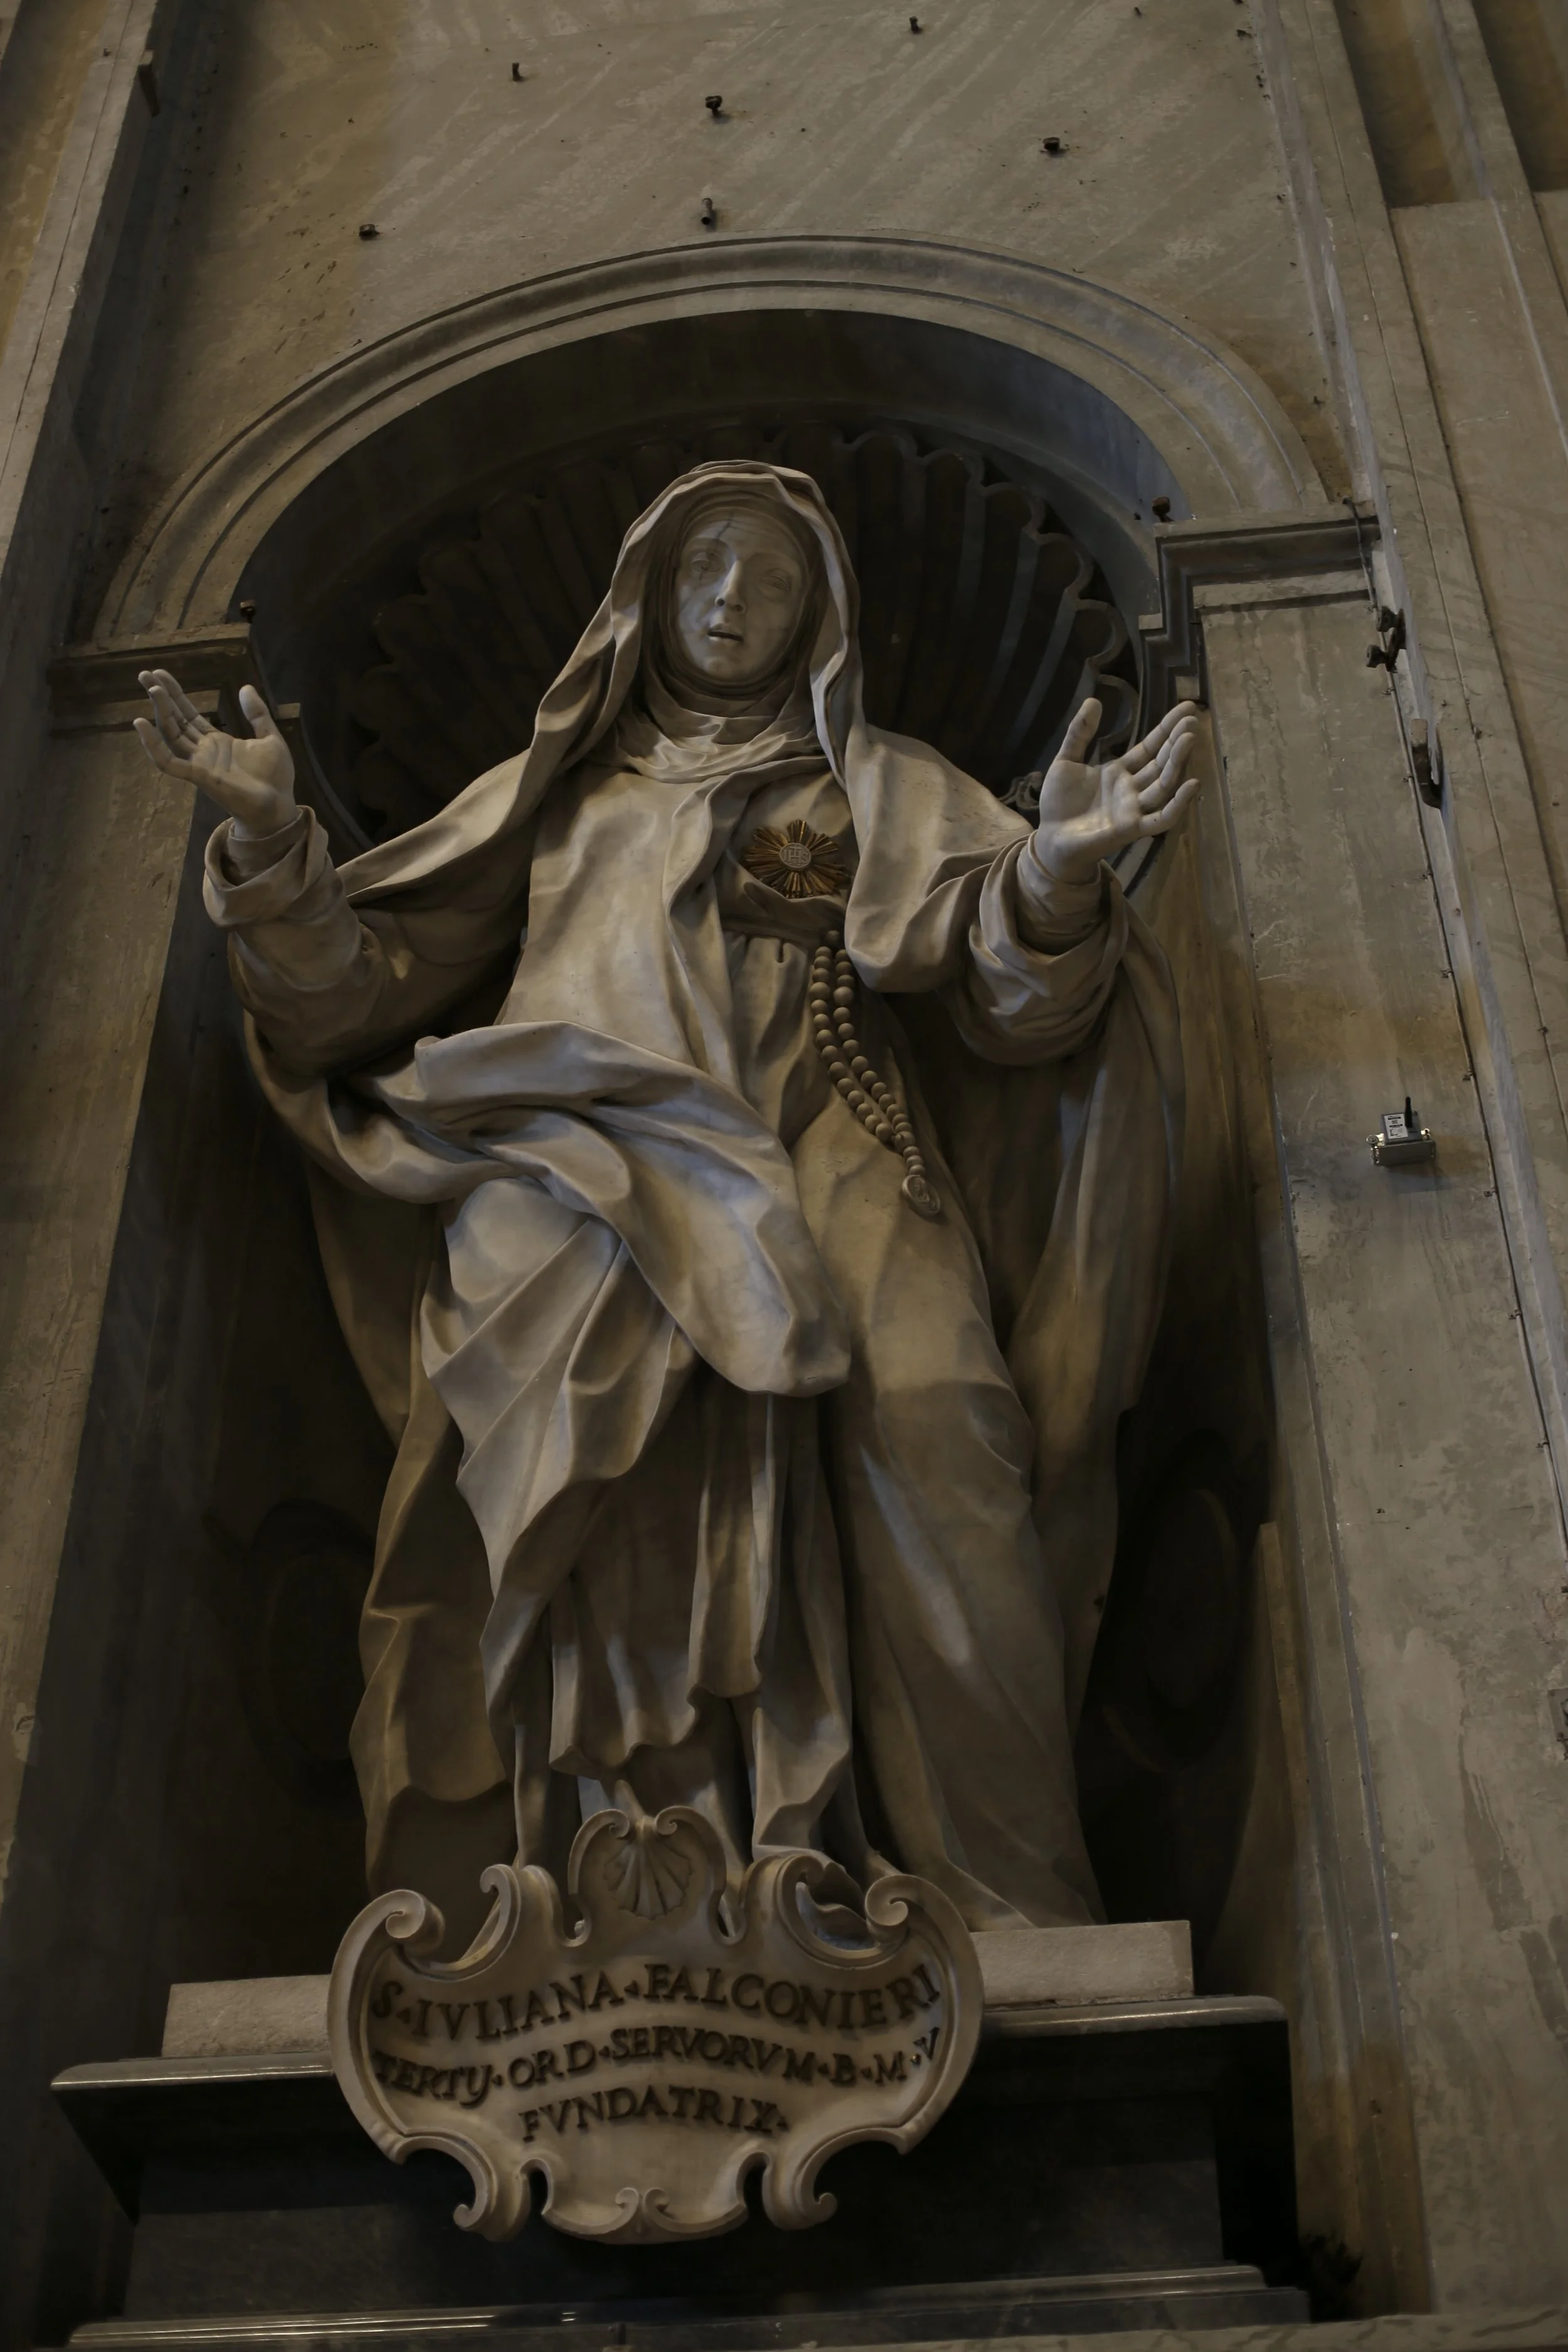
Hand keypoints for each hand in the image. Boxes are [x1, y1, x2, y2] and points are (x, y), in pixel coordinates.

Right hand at [134, 669, 296, 838]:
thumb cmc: (275, 777)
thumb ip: (257, 713)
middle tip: (144, 673)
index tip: (160, 674)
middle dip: (160, 697)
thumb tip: (245, 687)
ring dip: (160, 711)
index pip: (189, 714)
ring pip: (171, 734)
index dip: (175, 694)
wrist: (280, 806)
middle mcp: (203, 751)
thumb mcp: (270, 737)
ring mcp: (199, 763)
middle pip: (175, 720)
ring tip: (151, 688)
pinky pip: (169, 762)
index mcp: (217, 741)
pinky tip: (141, 724)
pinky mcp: (199, 776)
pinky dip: (153, 745)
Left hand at [1031, 696, 1202, 884]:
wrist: (1049, 839)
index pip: (1150, 747)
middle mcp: (1132, 789)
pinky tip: (1192, 784)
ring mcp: (1134, 809)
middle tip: (1192, 718)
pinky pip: (1161, 818)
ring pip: (1162, 784)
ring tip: (1189, 739)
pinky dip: (1177, 804)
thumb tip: (1094, 700)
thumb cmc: (1059, 804)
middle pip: (1160, 762)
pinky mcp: (1131, 829)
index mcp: (1119, 772)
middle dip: (1176, 741)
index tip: (1186, 707)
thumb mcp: (1066, 761)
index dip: (1166, 728)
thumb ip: (1079, 734)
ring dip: (1177, 763)